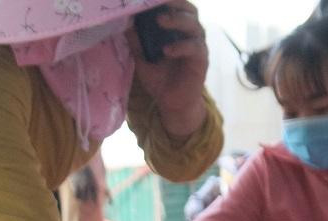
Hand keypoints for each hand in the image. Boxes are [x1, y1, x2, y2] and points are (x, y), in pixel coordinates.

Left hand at [129, 1, 208, 138]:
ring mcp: (197, 46)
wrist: (172, 104)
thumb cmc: (160, 79)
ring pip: (194, 25)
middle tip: (160, 1)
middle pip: (189, 10)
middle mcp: (190, 33)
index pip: (176, 6)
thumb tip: (125, 20)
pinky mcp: (202, 61)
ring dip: (177, 20)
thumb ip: (135, 40)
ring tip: (160, 20)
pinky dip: (181, 47)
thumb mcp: (142, 58)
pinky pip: (194, 48)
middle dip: (176, 2)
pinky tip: (167, 51)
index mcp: (177, 28)